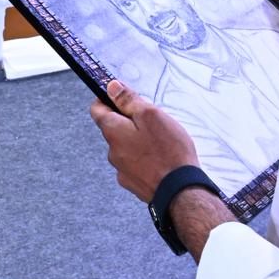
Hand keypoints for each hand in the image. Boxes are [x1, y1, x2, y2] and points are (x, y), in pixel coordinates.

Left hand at [90, 80, 198, 203]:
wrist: (181, 191)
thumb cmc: (168, 151)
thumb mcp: (151, 115)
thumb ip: (129, 100)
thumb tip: (111, 87)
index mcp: (113, 131)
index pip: (97, 109)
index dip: (107, 99)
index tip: (121, 96)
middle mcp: (112, 151)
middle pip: (115, 128)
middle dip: (129, 121)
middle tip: (152, 122)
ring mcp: (122, 170)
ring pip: (126, 147)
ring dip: (138, 141)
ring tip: (161, 143)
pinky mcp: (133, 183)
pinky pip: (135, 164)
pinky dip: (144, 159)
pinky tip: (161, 159)